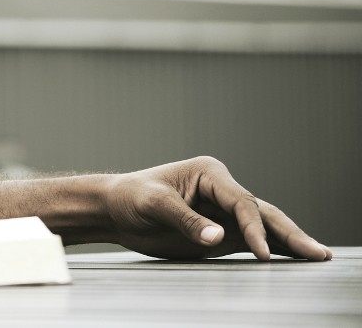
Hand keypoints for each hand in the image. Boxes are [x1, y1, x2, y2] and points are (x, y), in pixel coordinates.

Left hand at [104, 156, 331, 260]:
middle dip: (290, 233)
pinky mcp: (220, 232)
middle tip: (317, 253)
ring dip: (289, 242)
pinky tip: (294, 259)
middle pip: (262, 213)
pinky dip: (273, 249)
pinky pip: (252, 241)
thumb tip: (217, 238)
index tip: (260, 252)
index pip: (241, 202)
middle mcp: (221, 191)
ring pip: (264, 227)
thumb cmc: (130, 198)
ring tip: (318, 257)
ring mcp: (223, 213)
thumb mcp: (153, 205)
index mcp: (209, 174)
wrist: (115, 209)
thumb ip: (185, 220)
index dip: (254, 228)